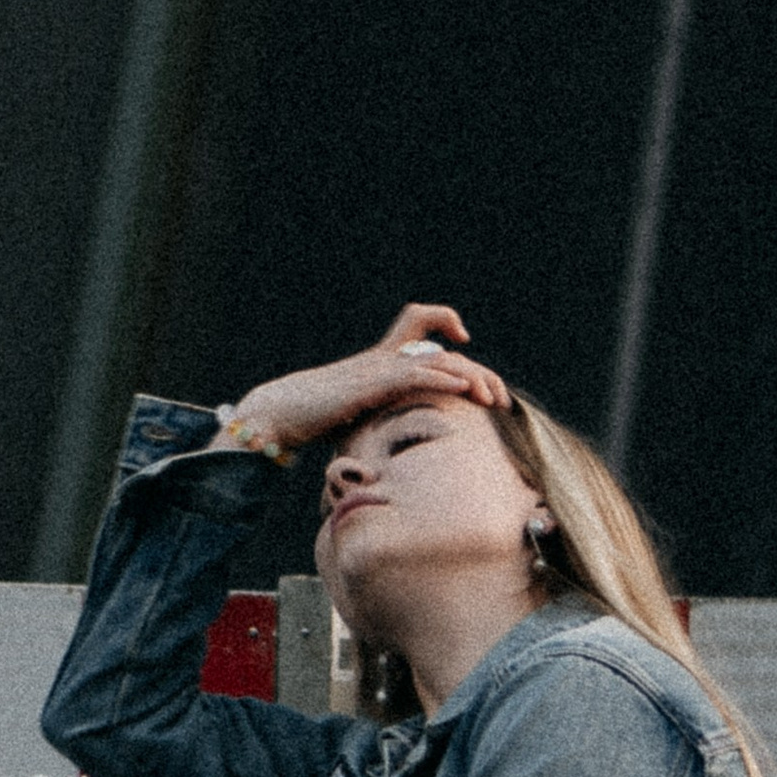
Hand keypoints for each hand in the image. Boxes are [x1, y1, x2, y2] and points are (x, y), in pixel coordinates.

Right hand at [221, 303, 509, 456]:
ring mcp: (377, 369)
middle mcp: (382, 359)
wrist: (277, 412)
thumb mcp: (349, 417)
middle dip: (476, 370)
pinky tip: (464, 390)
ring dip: (471, 377)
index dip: (444, 323)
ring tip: (494, 398)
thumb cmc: (307, 419)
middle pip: (440, 348)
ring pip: (436, 360)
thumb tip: (381, 454)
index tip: (464, 339)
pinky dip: (443, 378)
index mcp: (378, 363)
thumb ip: (370, 421)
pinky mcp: (370, 383)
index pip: (415, 324)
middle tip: (499, 398)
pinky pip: (414, 374)